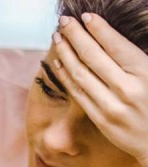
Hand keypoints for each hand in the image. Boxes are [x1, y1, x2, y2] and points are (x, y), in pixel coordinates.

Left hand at [53, 13, 147, 165]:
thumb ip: (137, 59)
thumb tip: (110, 39)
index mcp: (145, 74)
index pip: (115, 46)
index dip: (98, 29)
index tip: (85, 17)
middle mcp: (127, 89)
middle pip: (93, 56)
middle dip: (75, 36)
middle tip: (63, 22)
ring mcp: (111, 106)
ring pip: (81, 74)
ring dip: (66, 53)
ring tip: (57, 37)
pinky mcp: (100, 119)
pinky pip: (78, 93)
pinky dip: (66, 75)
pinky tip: (58, 61)